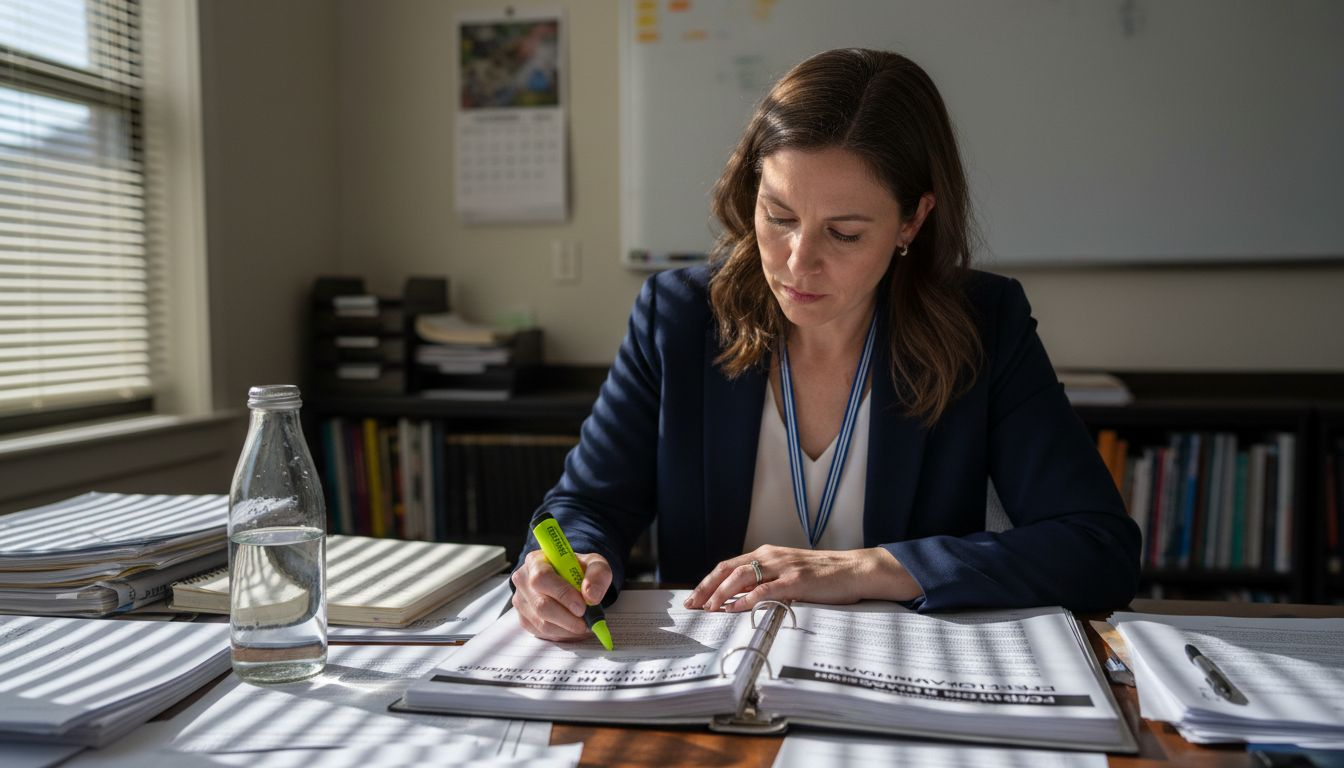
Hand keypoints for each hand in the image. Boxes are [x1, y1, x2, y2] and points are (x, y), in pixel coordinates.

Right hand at [511, 549, 612, 640]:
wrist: (570, 579)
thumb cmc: (578, 570)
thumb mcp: (594, 564)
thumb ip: (597, 575)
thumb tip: (591, 596)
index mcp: (536, 561)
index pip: (542, 578)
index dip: (562, 594)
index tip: (582, 606)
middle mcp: (523, 580)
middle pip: (541, 605)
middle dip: (567, 618)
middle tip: (586, 622)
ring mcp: (521, 601)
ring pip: (542, 623)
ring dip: (567, 628)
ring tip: (584, 625)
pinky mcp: (524, 618)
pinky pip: (542, 633)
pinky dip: (562, 634)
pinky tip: (573, 628)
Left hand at [683, 545, 922, 611]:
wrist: (856, 570)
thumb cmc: (824, 576)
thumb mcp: (789, 574)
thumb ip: (766, 582)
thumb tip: (739, 599)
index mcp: (768, 554)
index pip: (729, 566)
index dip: (709, 581)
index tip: (694, 598)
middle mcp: (771, 556)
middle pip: (728, 569)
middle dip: (707, 588)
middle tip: (692, 606)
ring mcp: (784, 567)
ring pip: (742, 576)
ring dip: (721, 593)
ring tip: (708, 608)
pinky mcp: (797, 580)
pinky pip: (765, 589)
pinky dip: (746, 599)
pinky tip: (734, 608)